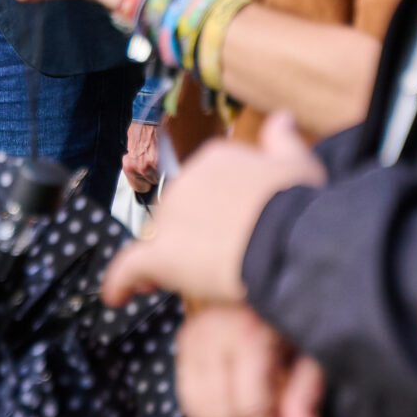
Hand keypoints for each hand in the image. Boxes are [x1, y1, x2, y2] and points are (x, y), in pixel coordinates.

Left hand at [102, 111, 325, 306]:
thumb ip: (282, 141)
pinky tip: (117, 297)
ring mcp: (169, 217)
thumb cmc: (299, 206)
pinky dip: (121, 282)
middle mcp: (185, 181)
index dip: (205, 212)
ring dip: (163, 260)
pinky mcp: (159, 254)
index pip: (199, 187)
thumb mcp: (298, 164)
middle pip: (177, 214)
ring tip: (174, 283)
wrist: (289, 240)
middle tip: (207, 264)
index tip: (216, 231)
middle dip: (187, 237)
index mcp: (215, 159)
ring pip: (156, 241)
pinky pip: (129, 269)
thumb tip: (281, 119)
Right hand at [172, 302, 322, 416]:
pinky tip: (237, 416)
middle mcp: (213, 332)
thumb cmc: (298, 318)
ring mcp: (193, 335)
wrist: (267, 280)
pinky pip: (188, 398)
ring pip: (200, 410)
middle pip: (222, 413)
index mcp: (249, 332)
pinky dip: (211, 416)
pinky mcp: (184, 341)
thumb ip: (308, 390)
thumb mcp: (314, 349)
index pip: (250, 406)